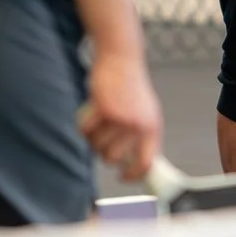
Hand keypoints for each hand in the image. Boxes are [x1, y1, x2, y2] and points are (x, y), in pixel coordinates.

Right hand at [78, 50, 161, 182]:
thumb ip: (142, 138)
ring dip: (93, 136)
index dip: (133, 175)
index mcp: (152, 128)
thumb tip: (137, 166)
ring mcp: (121, 117)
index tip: (123, 177)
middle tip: (103, 137)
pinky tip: (89, 112)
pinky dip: (83, 123)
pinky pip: (85, 130)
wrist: (122, 59)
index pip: (146, 164)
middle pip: (113, 159)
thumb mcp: (146, 113)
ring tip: (99, 120)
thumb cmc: (131, 89)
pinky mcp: (103, 108)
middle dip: (104, 152)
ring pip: (97, 146)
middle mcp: (138, 125)